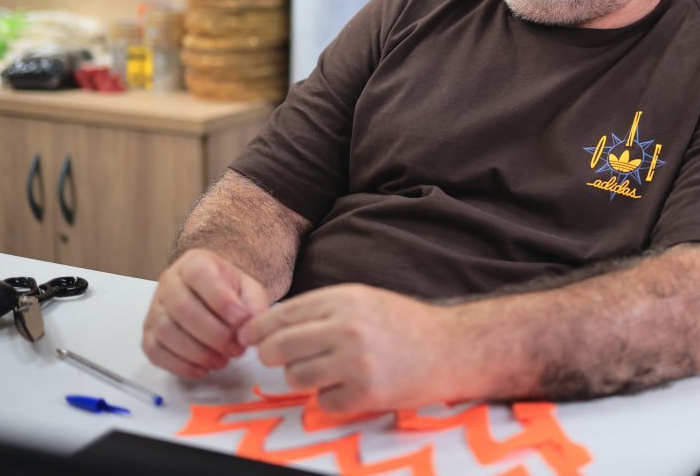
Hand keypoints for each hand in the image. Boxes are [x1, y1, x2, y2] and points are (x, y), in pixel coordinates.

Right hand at [142, 248, 270, 377]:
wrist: (211, 294)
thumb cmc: (228, 290)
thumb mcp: (248, 289)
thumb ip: (254, 304)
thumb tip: (252, 327)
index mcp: (194, 263)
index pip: (199, 275)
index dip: (221, 300)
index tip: (242, 320)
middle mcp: (169, 282)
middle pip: (182, 308)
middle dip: (213, 334)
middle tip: (235, 348)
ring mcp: (155, 308)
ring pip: (167, 332)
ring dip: (197, 352)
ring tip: (222, 360)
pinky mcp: (148, 332)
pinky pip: (155, 351)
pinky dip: (179, 364)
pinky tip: (201, 368)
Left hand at [238, 284, 451, 411]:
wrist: (451, 347)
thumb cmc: (402, 323)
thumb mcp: (362, 299)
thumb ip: (320, 310)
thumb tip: (268, 326)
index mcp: (344, 299)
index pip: (281, 315)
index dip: (257, 329)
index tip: (248, 338)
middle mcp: (347, 328)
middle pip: (279, 348)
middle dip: (271, 356)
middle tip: (278, 359)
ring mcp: (356, 363)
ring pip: (296, 377)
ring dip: (303, 378)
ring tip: (325, 371)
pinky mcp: (366, 393)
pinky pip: (323, 401)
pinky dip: (330, 397)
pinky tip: (349, 386)